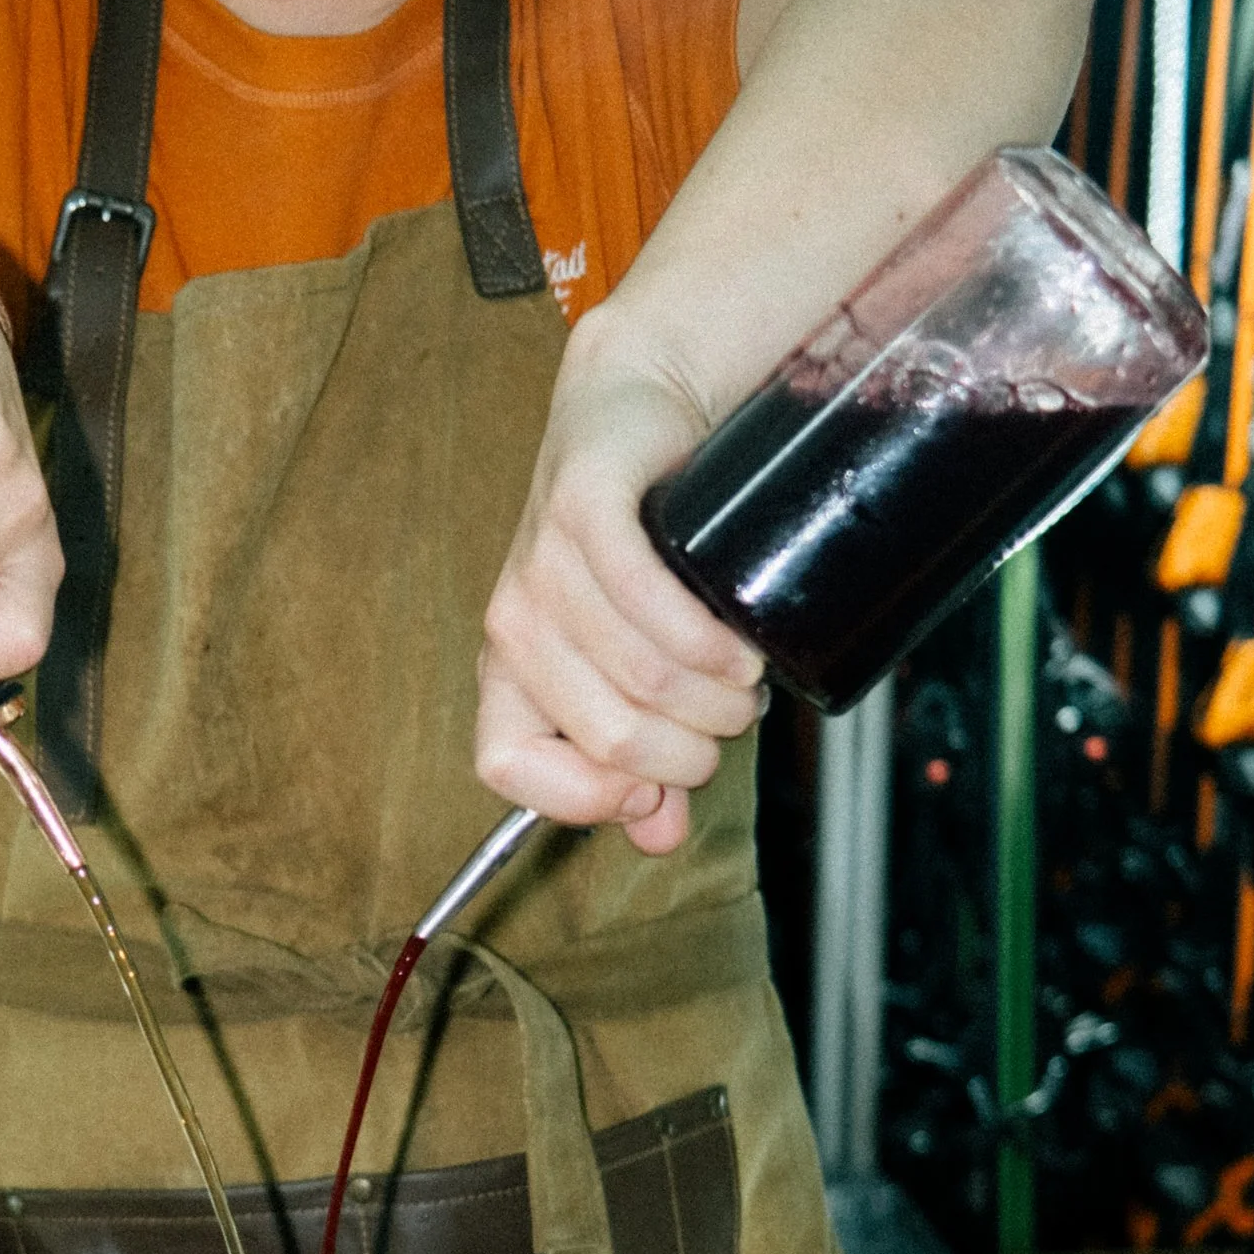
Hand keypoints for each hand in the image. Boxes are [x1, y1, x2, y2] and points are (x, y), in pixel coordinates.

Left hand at [476, 328, 765, 857]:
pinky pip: (640, 596)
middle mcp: (513, 624)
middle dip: (692, 750)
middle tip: (730, 723)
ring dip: (717, 696)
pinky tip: (736, 646)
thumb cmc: (640, 552)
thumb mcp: (634, 663)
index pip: (507, 767)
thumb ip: (643, 757)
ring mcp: (542, 561)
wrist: (637, 416)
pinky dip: (704, 638)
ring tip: (745, 678)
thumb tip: (660, 838)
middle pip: (606, 734)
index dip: (590, 797)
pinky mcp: (582, 505)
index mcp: (510, 673)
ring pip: (637, 675)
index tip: (657, 791)